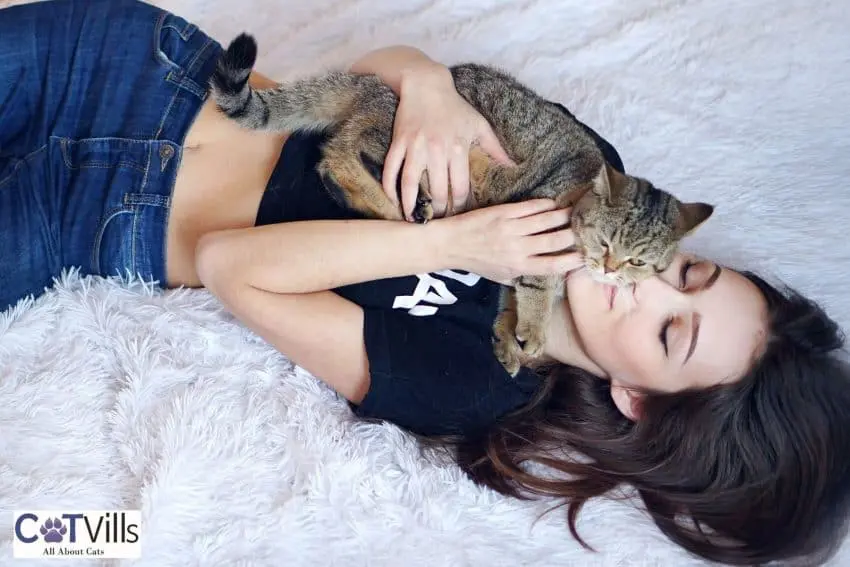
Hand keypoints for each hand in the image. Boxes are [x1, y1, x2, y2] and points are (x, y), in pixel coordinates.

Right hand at [383, 65, 514, 220]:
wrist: (427, 84)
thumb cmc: (455, 106)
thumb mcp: (479, 125)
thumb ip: (496, 149)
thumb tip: (512, 167)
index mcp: (458, 149)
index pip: (459, 188)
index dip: (459, 207)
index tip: (459, 217)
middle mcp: (437, 150)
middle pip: (437, 191)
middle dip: (438, 211)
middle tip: (438, 222)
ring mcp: (415, 147)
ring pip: (411, 184)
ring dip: (411, 205)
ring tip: (413, 220)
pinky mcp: (399, 142)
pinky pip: (391, 169)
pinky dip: (390, 186)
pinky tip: (392, 200)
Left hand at [437, 199, 583, 283]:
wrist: (450, 244)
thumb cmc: (477, 262)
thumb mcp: (501, 277)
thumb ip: (524, 274)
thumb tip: (547, 271)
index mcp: (519, 268)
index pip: (554, 266)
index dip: (574, 260)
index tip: (587, 255)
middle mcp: (518, 249)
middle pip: (556, 241)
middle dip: (575, 234)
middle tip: (587, 228)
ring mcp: (512, 230)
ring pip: (548, 221)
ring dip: (565, 216)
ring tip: (576, 212)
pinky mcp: (504, 213)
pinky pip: (532, 207)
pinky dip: (547, 205)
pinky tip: (554, 204)